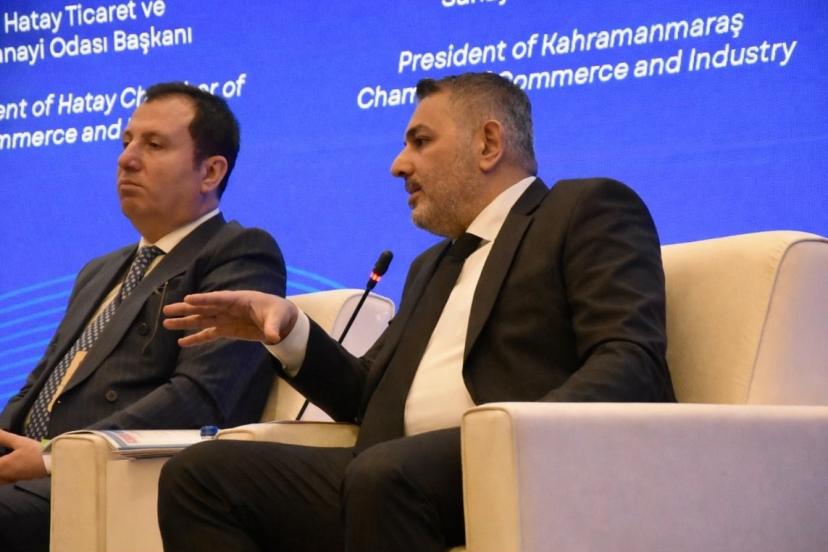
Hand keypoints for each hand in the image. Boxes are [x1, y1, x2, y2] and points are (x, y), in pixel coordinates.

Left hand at [0, 430, 47, 484]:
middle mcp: (5, 474)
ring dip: (0, 471)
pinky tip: (10, 468)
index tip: (1, 450)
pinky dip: (5, 475)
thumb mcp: (20, 441)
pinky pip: (7, 479)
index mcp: (2, 465)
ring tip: (4, 462)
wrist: (53, 463)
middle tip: (2, 457)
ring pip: (0, 478)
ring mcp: (13, 478)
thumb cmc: (37, 453)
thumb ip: (4, 437)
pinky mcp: (21, 479)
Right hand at [162, 290, 297, 346]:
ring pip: (202, 320)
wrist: (282, 320)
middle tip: (166, 310)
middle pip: (204, 308)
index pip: (219, 299)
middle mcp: (228, 308)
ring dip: (185, 322)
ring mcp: (226, 319)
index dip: (204, 299)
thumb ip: (273, 327)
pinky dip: (196, 339)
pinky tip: (182, 343)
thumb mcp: (278, 318)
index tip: (188, 299)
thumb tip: (273, 337)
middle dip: (186, 309)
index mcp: (240, 300)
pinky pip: (209, 334)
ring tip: (166, 324)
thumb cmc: (279, 313)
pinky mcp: (227, 330)